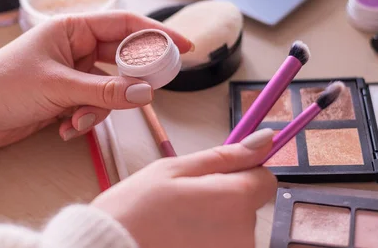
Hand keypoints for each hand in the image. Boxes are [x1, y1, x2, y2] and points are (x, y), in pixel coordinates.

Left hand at [0, 11, 192, 147]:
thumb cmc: (6, 86)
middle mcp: (77, 48)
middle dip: (130, 82)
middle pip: (123, 60)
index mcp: (73, 29)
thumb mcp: (58, 86)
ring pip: (110, 89)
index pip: (126, 25)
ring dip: (99, 109)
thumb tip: (146, 92)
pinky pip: (94, 106)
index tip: (184, 47)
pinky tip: (64, 128)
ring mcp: (74, 73)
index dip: (158, 34)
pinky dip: (84, 119)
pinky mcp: (68, 95)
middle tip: (142, 96)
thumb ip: (105, 90)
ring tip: (76, 121)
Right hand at [91, 129, 277, 247]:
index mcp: (235, 199)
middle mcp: (244, 233)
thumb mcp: (175, 169)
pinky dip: (205, 240)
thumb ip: (224, 156)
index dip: (241, 172)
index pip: (265, 178)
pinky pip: (222, 244)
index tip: (213, 176)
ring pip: (233, 227)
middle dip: (223, 198)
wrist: (112, 246)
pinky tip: (180, 239)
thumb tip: (265, 139)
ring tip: (178, 222)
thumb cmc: (137, 208)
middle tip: (184, 200)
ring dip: (213, 222)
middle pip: (248, 205)